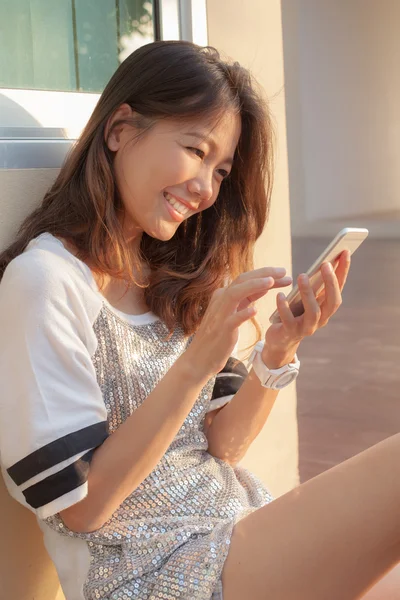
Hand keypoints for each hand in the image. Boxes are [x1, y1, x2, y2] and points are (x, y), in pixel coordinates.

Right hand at [186, 267, 291, 377]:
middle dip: (264, 274)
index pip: (246, 279)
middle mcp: (221, 300)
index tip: (284, 273)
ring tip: (271, 282)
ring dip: (253, 285)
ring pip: (235, 293)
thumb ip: (247, 299)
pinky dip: (243, 313)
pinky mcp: (221, 330)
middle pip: (242, 280)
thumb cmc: (218, 335)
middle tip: (283, 271)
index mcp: (224, 296)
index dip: (266, 274)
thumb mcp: (234, 312)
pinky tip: (255, 310)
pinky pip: (232, 319)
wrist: (200, 358)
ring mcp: (220, 315)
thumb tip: (264, 286)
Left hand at [262, 251, 350, 367]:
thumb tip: (323, 262)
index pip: (339, 288)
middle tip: (325, 264)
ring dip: (308, 293)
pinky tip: (280, 295)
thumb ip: (314, 285)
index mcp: (326, 308)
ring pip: (313, 312)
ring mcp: (306, 328)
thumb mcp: (305, 299)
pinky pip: (288, 320)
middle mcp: (321, 319)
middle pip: (332, 302)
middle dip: (330, 282)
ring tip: (302, 275)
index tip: (345, 251)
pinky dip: (284, 307)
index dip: (343, 271)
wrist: (280, 341)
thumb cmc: (294, 314)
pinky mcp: (289, 333)